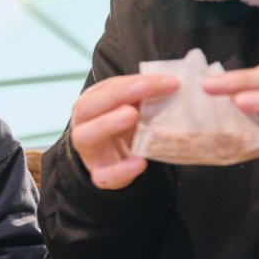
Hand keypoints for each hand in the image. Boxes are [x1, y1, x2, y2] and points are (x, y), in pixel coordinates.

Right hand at [68, 73, 180, 189]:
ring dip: (107, 124)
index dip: (135, 83)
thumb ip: (146, 95)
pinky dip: (121, 170)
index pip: (108, 88)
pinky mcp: (99, 174)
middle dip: (115, 96)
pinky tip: (140, 162)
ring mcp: (88, 150)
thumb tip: (175, 82)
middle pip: (87, 108)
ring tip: (132, 115)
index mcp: (92, 101)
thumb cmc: (124, 125)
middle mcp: (83, 123)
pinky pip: (104, 176)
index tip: (169, 81)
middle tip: (144, 88)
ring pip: (85, 137)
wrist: (114, 156)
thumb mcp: (133, 106)